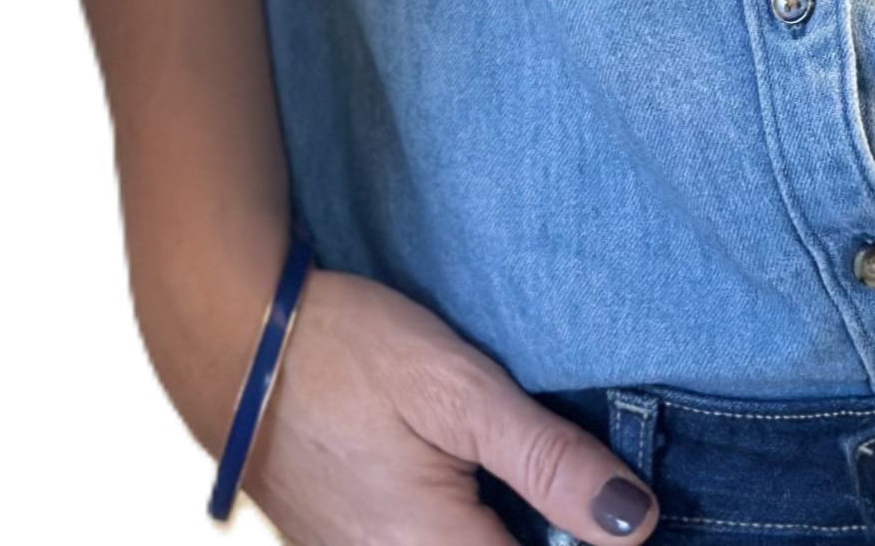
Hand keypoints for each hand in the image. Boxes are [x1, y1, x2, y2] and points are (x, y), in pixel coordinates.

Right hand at [137, 253, 662, 545]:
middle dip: (551, 536)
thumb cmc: (348, 354)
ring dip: (512, 533)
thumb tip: (638, 523)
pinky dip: (472, 532)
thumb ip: (547, 461)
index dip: (592, 544)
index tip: (623, 515)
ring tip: (541, 496)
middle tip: (584, 497)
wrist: (236, 349)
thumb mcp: (459, 388)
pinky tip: (486, 497)